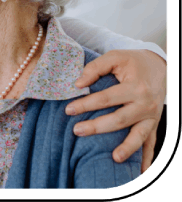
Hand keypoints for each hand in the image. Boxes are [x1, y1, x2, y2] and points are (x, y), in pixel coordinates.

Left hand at [65, 49, 167, 173]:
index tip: (69, 109)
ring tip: (113, 157)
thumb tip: (78, 84)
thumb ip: (95, 68)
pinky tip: (141, 171)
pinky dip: (147, 158)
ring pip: (138, 135)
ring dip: (126, 148)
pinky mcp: (154, 123)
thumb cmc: (133, 61)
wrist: (159, 65)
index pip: (106, 98)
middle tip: (76, 130)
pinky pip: (151, 143)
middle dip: (97, 127)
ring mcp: (152, 116)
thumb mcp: (114, 57)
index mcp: (135, 87)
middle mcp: (146, 104)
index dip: (86, 104)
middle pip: (119, 119)